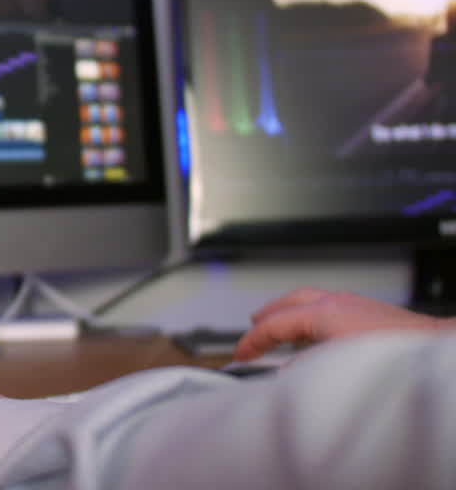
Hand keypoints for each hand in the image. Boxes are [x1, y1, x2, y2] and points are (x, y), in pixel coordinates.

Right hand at [234, 287, 448, 360]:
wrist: (431, 344)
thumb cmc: (390, 353)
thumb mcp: (333, 367)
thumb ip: (304, 369)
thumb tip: (288, 372)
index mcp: (321, 312)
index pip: (273, 324)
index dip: (252, 341)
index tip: (240, 354)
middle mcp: (334, 301)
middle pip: (288, 303)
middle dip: (267, 316)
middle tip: (252, 329)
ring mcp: (352, 302)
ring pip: (307, 300)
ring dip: (288, 312)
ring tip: (280, 326)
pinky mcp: (367, 309)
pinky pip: (325, 304)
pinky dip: (309, 313)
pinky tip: (316, 330)